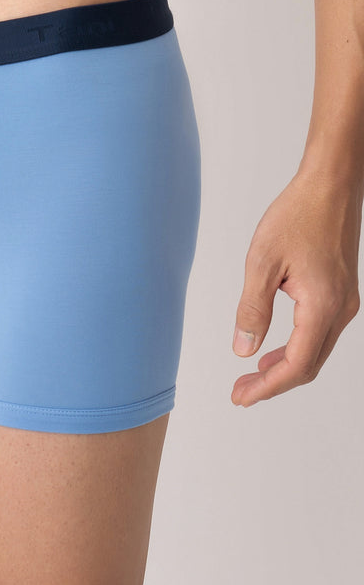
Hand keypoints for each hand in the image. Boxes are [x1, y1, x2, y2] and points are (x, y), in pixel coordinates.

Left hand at [232, 168, 360, 406]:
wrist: (330, 187)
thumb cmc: (297, 216)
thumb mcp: (261, 262)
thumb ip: (252, 308)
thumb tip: (243, 349)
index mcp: (322, 306)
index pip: (296, 365)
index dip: (268, 387)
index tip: (241, 397)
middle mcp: (340, 310)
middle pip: (309, 365)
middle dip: (273, 383)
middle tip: (240, 392)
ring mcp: (344, 303)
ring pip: (315, 351)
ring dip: (284, 367)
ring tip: (251, 376)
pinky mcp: (340, 293)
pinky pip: (318, 334)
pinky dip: (295, 349)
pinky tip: (272, 350)